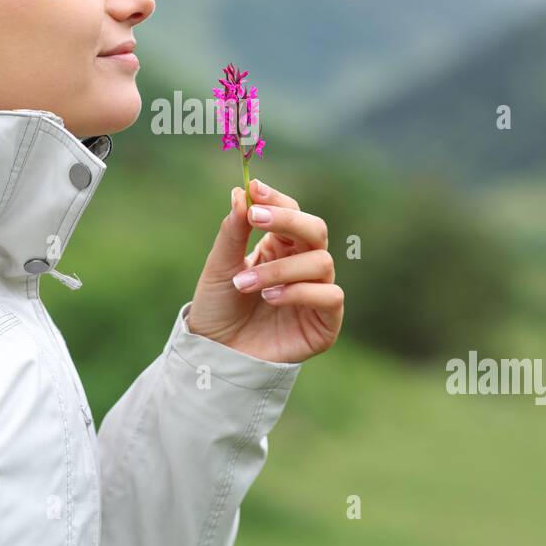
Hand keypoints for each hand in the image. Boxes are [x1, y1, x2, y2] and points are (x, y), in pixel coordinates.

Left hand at [186, 178, 343, 363]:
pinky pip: (330, 295)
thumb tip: (241, 193)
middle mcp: (302, 266)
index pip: (290, 212)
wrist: (215, 355)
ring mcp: (316, 293)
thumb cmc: (218, 310)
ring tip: (246, 283)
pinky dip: (300, 292)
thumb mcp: (219, 268)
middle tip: (256, 218)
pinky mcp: (325, 322)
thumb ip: (232, 232)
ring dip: (280, 268)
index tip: (254, 190)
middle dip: (288, 220)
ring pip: (321, 262)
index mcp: (280, 248)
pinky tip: (270, 299)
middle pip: (315, 229)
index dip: (276, 199)